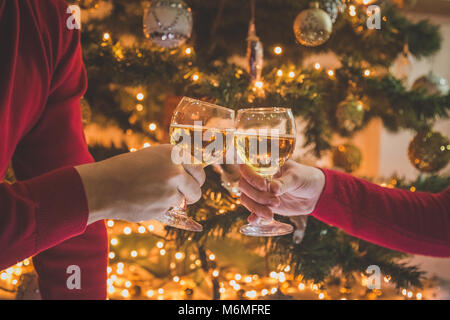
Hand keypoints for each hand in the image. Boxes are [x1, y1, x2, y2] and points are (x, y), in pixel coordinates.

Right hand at [75, 144, 204, 223]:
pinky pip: (172, 209)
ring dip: (178, 200)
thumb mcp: (151, 157)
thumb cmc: (124, 170)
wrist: (104, 186)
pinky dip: (162, 208)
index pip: (198, 165)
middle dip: (193, 190)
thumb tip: (190, 174)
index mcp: (172, 152)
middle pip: (198, 183)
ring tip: (158, 196)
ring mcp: (171, 188)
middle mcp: (176, 169)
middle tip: (186, 194)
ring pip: (187, 198)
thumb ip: (171, 163)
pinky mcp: (164, 205)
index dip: (196, 175)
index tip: (195, 179)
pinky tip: (146, 201)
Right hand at [238, 160, 324, 222]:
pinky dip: (253, 216)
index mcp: (265, 166)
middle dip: (257, 195)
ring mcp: (260, 192)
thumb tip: (272, 188)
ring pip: (246, 199)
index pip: (247, 168)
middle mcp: (258, 178)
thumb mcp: (296, 177)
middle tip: (276, 201)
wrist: (314, 194)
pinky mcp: (263, 205)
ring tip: (271, 214)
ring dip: (256, 208)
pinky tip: (254, 221)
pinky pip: (253, 211)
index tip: (264, 185)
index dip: (251, 177)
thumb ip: (284, 183)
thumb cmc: (305, 178)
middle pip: (244, 186)